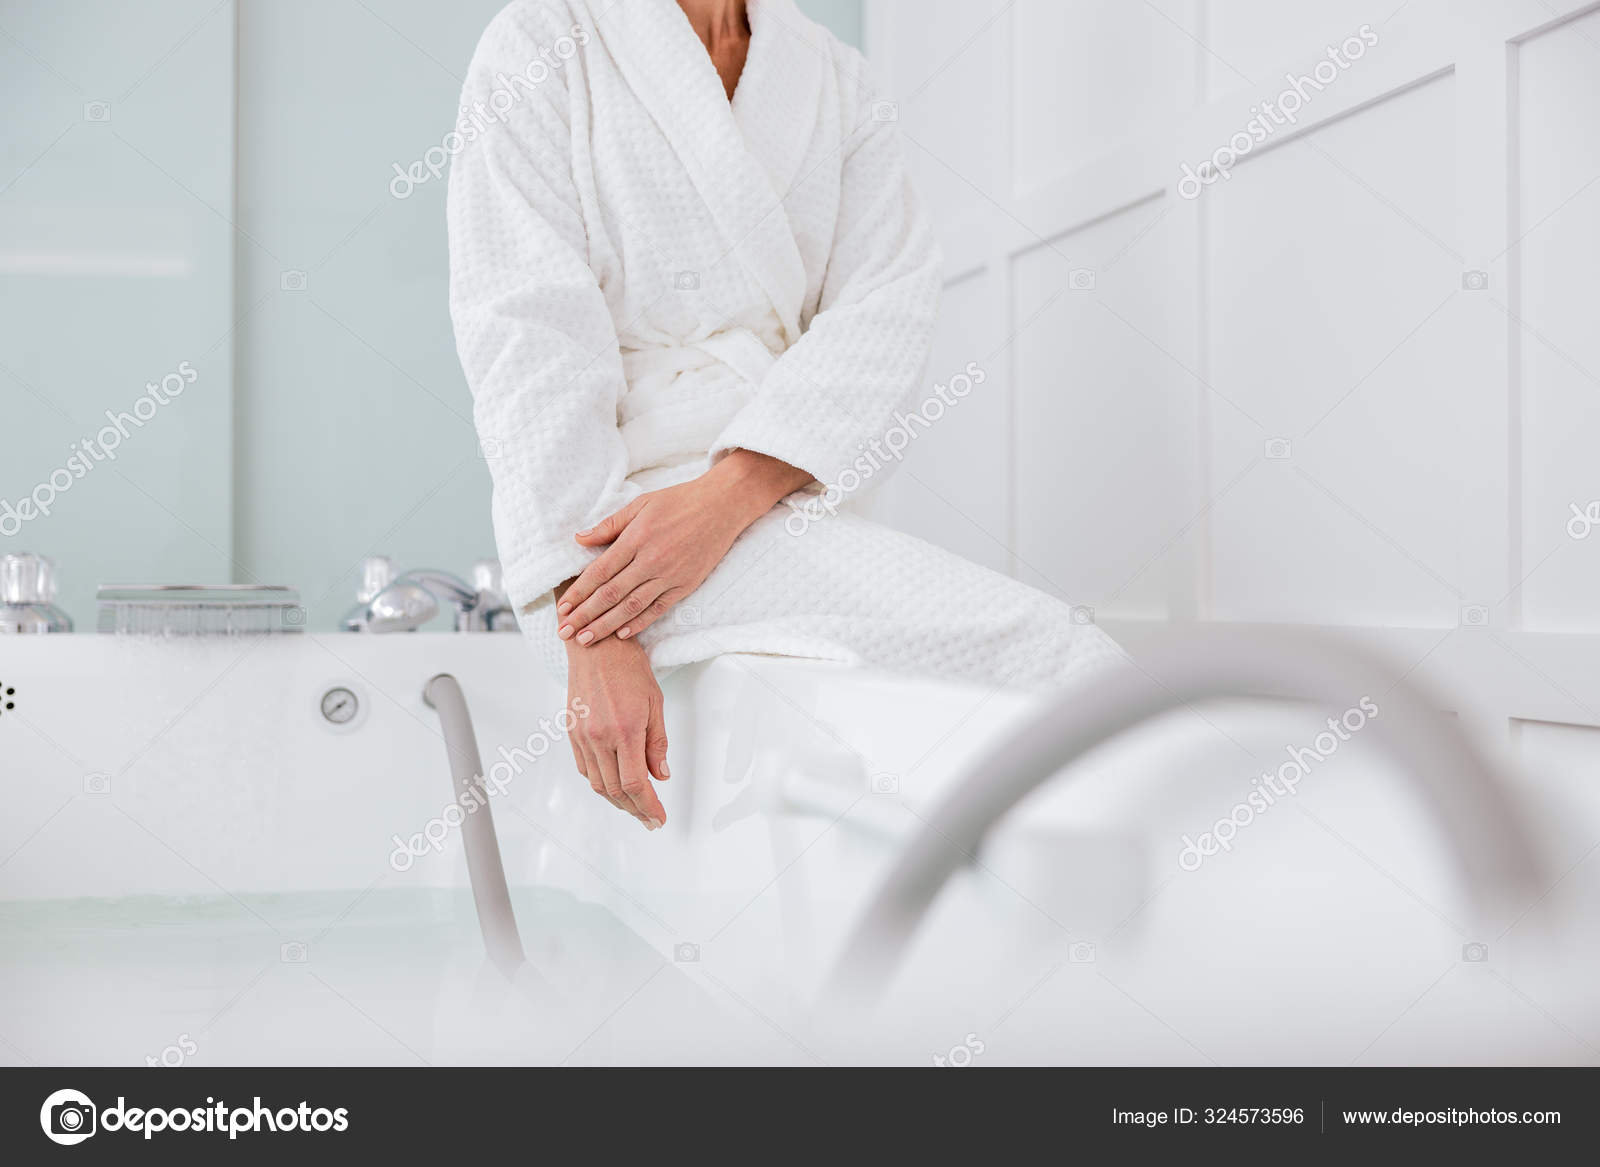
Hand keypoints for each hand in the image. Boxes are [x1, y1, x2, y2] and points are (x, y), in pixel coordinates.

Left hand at [559, 450, 810, 646]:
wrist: (723, 506)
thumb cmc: (680, 501)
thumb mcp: (641, 503)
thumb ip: (610, 525)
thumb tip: (579, 539)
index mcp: (636, 538)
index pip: (599, 572)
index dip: (578, 592)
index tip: (562, 608)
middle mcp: (651, 560)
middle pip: (611, 594)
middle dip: (585, 615)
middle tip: (564, 632)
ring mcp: (670, 575)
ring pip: (632, 607)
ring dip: (606, 625)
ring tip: (586, 639)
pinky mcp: (686, 585)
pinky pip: (658, 609)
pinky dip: (639, 623)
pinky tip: (621, 634)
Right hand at [564, 633, 669, 828]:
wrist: (595, 645)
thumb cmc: (628, 668)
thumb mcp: (654, 703)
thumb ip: (657, 743)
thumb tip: (661, 775)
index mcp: (624, 731)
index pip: (634, 784)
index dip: (648, 806)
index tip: (659, 817)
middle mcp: (598, 737)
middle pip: (614, 790)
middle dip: (634, 810)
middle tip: (650, 819)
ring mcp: (581, 736)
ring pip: (597, 783)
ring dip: (616, 801)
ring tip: (634, 807)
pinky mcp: (571, 732)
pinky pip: (584, 768)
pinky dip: (599, 782)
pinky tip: (613, 785)